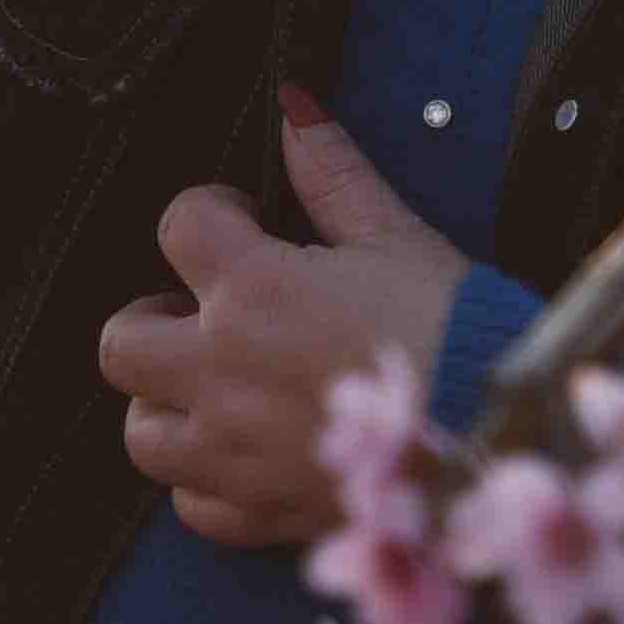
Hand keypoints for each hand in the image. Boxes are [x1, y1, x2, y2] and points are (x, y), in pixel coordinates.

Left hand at [95, 96, 469, 547]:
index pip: (178, 225)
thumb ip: (332, 175)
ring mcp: (233, 451)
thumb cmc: (456, 329)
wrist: (500, 435)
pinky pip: (193, 504)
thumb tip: (293, 109)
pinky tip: (245, 453)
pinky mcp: (261, 514)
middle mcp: (221, 372)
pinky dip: (206, 480)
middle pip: (123, 341)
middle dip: (155, 317)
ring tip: (216, 384)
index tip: (245, 221)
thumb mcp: (396, 237)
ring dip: (166, 402)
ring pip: (142, 431)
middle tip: (207, 311)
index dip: (211, 212)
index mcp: (251, 290)